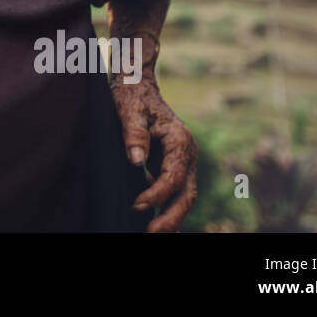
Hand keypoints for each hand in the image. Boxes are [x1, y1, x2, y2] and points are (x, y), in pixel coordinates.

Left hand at [109, 76, 197, 231]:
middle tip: (152, 232)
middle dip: (171, 216)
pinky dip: (168, 207)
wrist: (138, 85)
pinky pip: (176, 191)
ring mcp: (184, 160)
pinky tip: (156, 221)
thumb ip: (133, 134)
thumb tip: (136, 161)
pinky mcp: (174, 165)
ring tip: (155, 232)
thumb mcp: (129, 109)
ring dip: (171, 216)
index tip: (137, 204)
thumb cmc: (132, 95)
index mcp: (179, 140)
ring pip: (184, 196)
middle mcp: (187, 153)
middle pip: (186, 193)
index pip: (173, 176)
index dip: (157, 193)